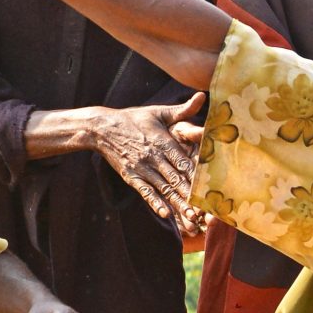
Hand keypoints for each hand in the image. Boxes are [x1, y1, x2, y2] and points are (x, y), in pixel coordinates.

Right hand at [89, 103, 199, 232]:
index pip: (183, 160)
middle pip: (175, 178)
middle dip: (190, 194)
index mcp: (162, 141)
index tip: (210, 186)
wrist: (103, 127)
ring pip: (163, 188)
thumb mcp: (159, 111)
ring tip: (190, 216)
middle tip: (205, 209)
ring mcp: (141, 168)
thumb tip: (202, 95)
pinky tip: (164, 213)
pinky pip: (145, 191)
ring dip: (176, 203)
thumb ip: (182, 109)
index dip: (196, 174)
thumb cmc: (135, 118)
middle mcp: (153, 157)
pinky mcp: (131, 176)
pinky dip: (154, 202)